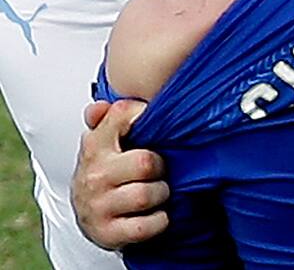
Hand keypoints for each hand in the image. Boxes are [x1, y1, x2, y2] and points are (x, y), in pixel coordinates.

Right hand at [71, 100, 169, 249]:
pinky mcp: (107, 233)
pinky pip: (145, 227)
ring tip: (159, 191)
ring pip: (147, 195)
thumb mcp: (102, 140)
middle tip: (159, 169)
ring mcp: (99, 205)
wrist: (86, 214)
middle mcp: (95, 174)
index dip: (144, 116)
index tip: (153, 126)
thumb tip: (101, 106)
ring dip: (161, 194)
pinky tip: (157, 214)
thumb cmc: (104, 170)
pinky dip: (159, 221)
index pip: (122, 115)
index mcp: (94, 144)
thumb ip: (107, 117)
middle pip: (145, 162)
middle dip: (160, 167)